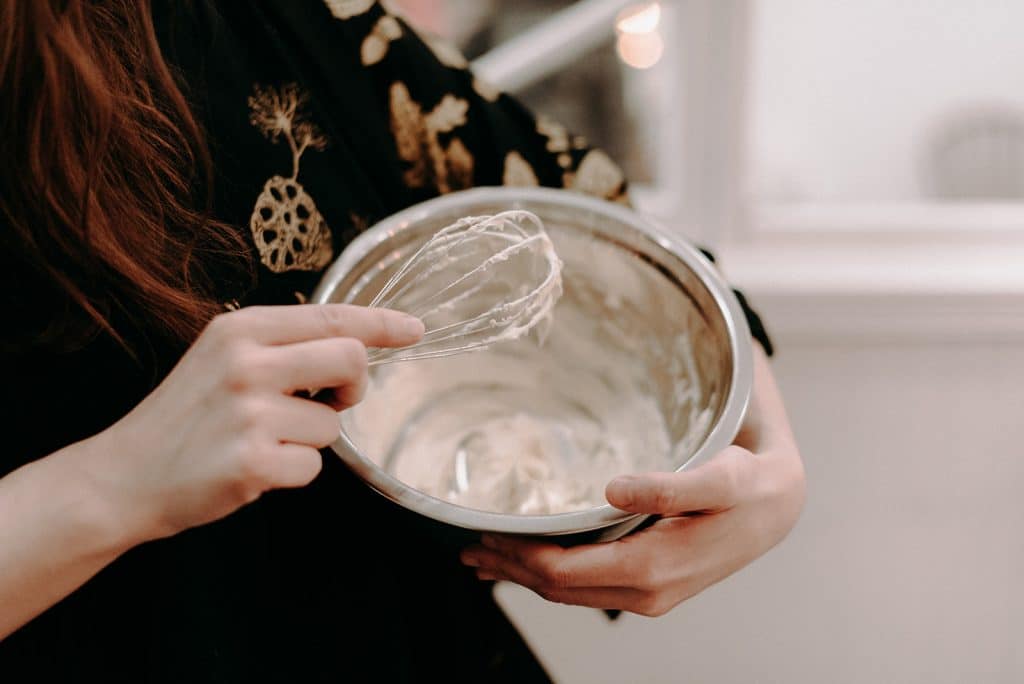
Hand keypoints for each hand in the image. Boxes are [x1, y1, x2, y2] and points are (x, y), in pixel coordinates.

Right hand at [86, 304, 422, 542]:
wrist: (124, 475)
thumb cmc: (187, 416)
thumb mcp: (224, 357)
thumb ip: (282, 345)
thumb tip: (355, 341)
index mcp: (242, 328)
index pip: (332, 316)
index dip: (381, 323)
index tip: (415, 329)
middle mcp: (246, 362)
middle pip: (351, 359)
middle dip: (354, 387)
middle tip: (330, 402)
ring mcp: (249, 412)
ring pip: (333, 425)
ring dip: (309, 440)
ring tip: (261, 440)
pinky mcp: (253, 461)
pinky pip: (313, 466)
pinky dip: (292, 472)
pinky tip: (253, 467)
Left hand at [460, 345, 803, 616]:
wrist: (779, 507)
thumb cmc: (748, 487)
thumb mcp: (720, 479)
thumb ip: (671, 484)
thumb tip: (613, 489)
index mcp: (651, 570)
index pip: (563, 572)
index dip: (519, 556)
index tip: (486, 532)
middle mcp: (645, 592)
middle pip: (558, 588)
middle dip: (511, 569)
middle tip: (469, 546)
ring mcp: (648, 593)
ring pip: (569, 592)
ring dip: (524, 575)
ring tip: (485, 559)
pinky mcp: (650, 584)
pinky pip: (587, 586)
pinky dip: (550, 575)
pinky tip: (531, 564)